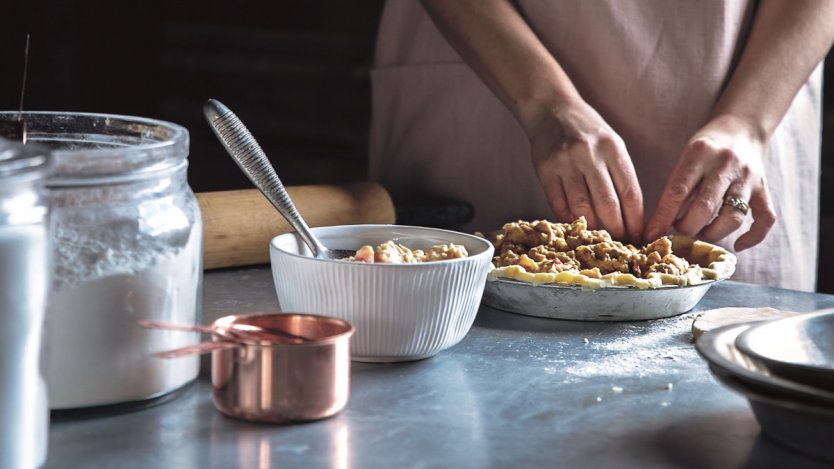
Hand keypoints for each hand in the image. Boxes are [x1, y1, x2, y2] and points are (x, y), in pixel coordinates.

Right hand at [527, 101, 643, 241]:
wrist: (551, 110)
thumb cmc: (587, 131)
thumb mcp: (611, 143)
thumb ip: (620, 174)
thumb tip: (630, 215)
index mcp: (613, 148)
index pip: (630, 192)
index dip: (636, 219)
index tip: (640, 236)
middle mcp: (589, 154)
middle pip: (608, 204)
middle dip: (617, 229)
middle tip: (622, 244)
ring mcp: (565, 162)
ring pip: (582, 207)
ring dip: (594, 229)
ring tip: (601, 240)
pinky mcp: (545, 170)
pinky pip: (558, 203)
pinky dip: (569, 219)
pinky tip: (577, 226)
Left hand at [644, 115, 775, 250]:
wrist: (741, 128)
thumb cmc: (704, 150)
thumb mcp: (684, 159)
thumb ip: (675, 188)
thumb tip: (657, 226)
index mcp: (700, 153)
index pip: (678, 191)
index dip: (663, 217)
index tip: (651, 234)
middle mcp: (726, 164)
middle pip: (706, 208)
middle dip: (687, 228)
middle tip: (677, 232)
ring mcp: (748, 177)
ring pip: (733, 217)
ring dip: (712, 234)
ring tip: (698, 234)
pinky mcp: (764, 188)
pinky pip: (765, 218)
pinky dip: (753, 237)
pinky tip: (737, 246)